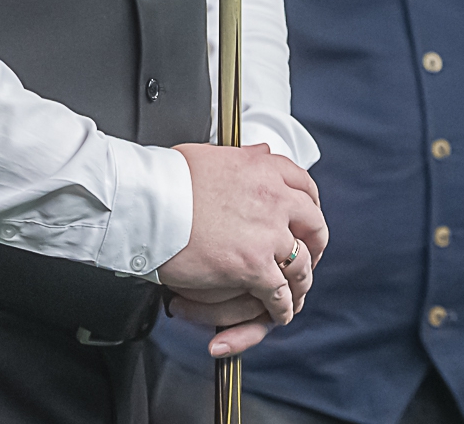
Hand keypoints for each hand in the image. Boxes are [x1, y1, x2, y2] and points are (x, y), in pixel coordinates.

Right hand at [160, 143, 327, 357]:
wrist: (148, 201)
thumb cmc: (168, 178)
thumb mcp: (212, 154)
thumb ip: (243, 157)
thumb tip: (261, 152)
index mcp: (263, 168)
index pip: (304, 186)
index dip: (309, 207)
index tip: (306, 218)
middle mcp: (273, 198)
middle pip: (314, 224)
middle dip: (315, 244)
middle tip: (309, 255)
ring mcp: (267, 234)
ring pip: (301, 263)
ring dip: (300, 280)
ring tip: (294, 290)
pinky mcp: (254, 266)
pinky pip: (280, 294)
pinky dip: (282, 307)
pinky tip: (278, 311)